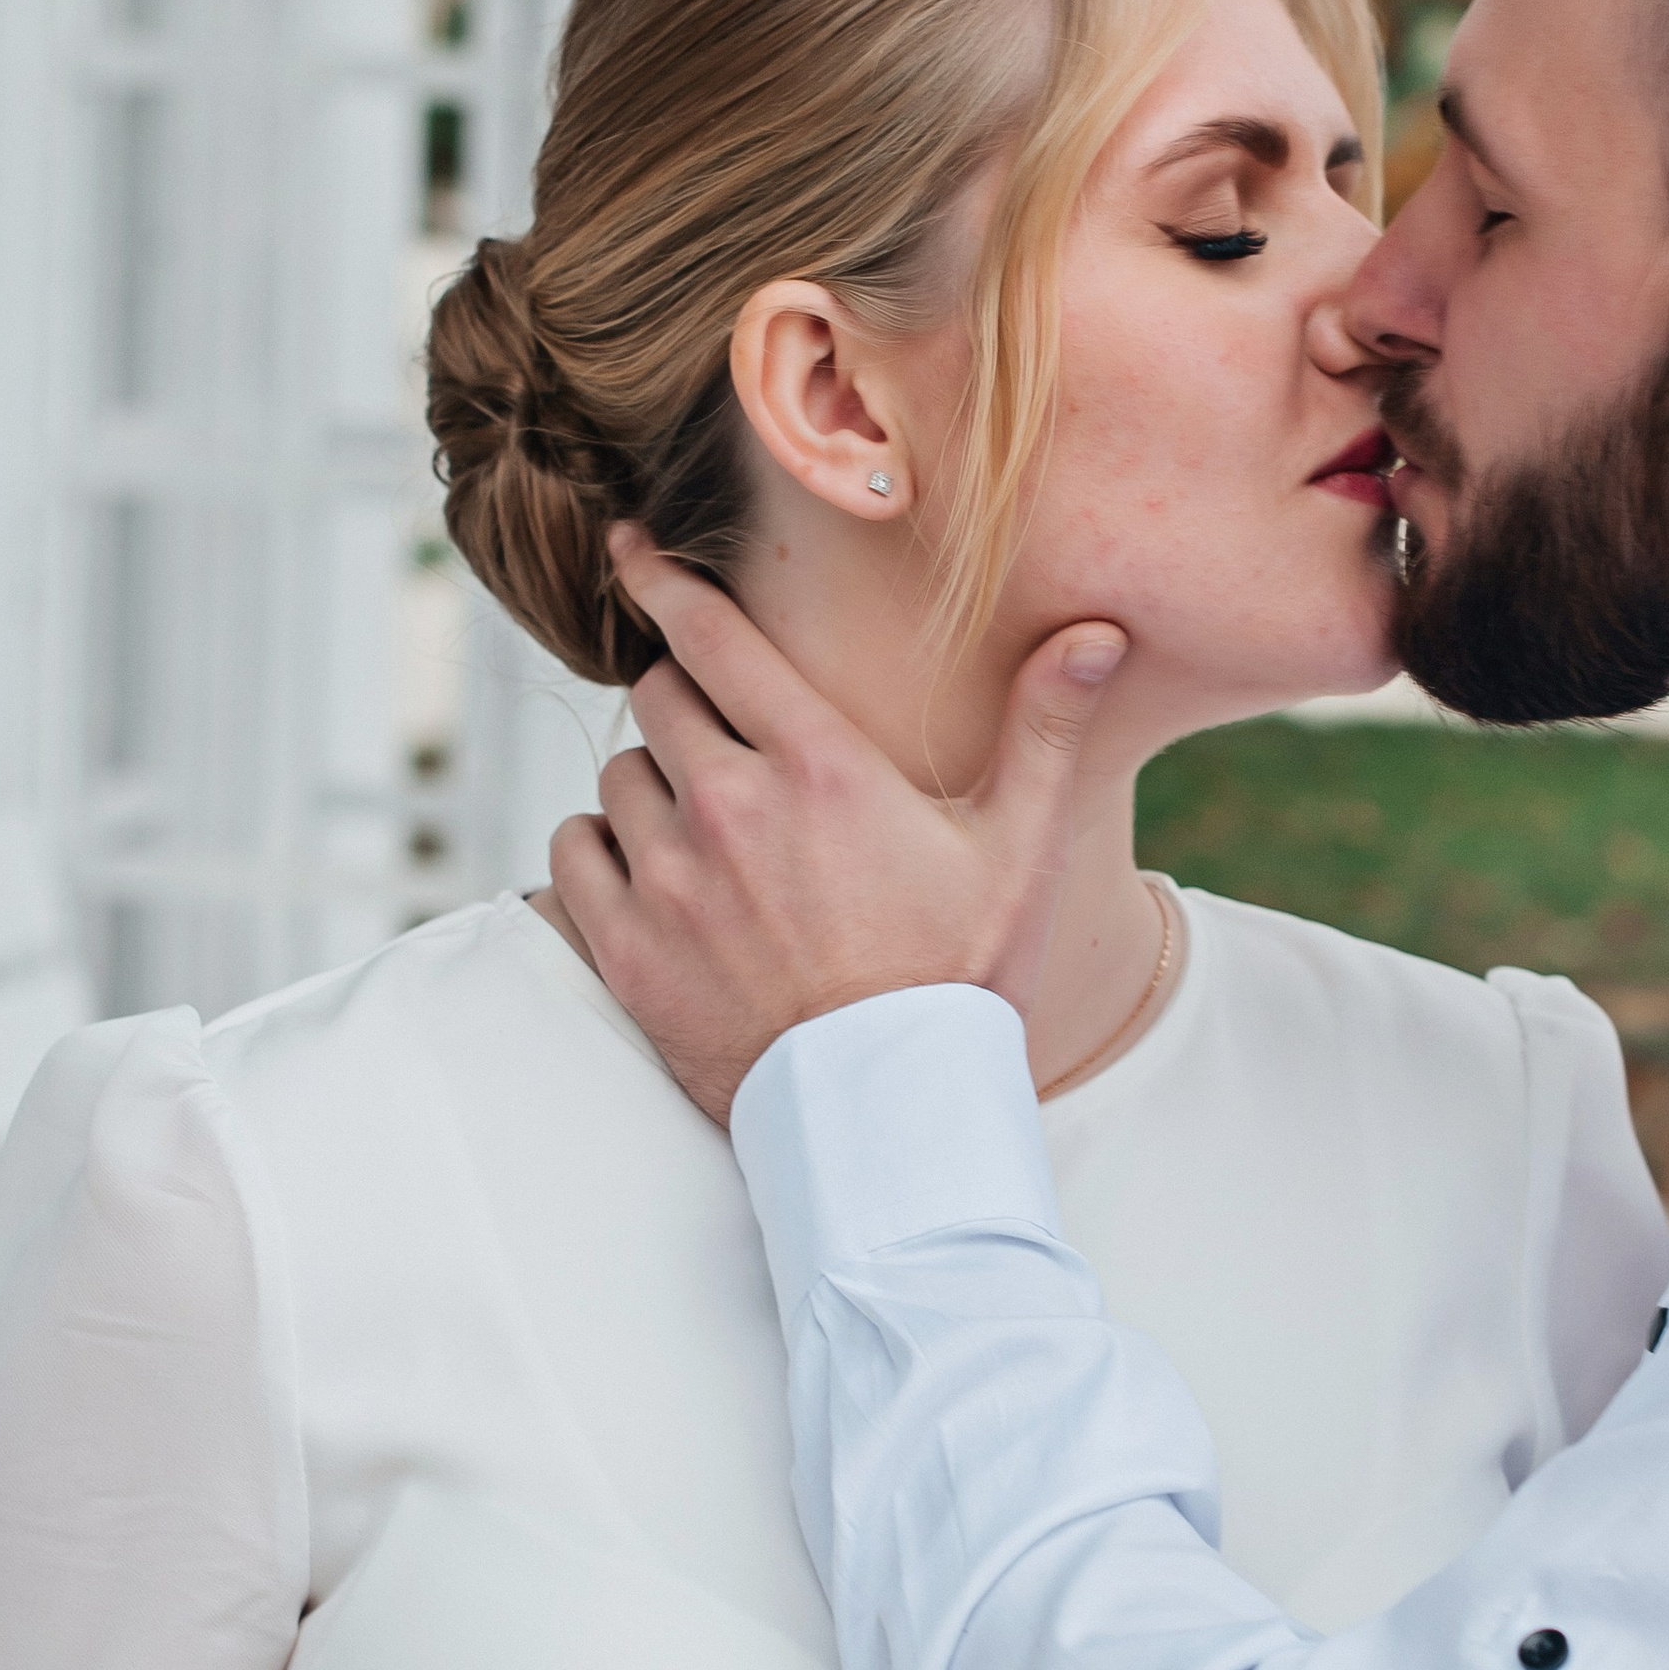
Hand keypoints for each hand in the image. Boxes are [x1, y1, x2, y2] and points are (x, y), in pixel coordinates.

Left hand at [548, 537, 1127, 1121]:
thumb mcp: (1019, 852)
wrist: (889, 1116)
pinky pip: (573, 852)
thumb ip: (1045, 730)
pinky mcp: (624, 947)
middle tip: (729, 749)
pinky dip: (600, 850)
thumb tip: (1095, 632)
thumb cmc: (960, 982)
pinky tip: (649, 874)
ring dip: (651, 786)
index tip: (631, 553)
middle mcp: (728, 808)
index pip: (710, 636)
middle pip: (658, 698)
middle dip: (686, 705)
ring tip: (708, 832)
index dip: (663, 581)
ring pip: (618, 776)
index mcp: (818, 767)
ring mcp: (667, 881)